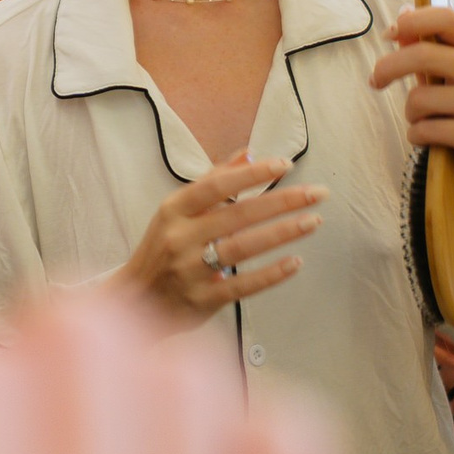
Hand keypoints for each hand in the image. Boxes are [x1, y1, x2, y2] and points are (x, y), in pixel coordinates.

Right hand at [117, 155, 325, 331]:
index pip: (218, 185)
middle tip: (318, 193)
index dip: (253, 174)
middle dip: (283, 201)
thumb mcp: (177, 210)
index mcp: (174, 209)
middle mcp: (180, 237)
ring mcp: (190, 270)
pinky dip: (271, 274)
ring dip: (283, 233)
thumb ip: (213, 181)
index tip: (286, 164)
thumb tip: (247, 153)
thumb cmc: (164, 246)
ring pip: (243, 247)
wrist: (135, 298)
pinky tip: (295, 262)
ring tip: (313, 222)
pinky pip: (242, 285)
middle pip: (238, 214)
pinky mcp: (201, 300)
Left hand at [369, 6, 453, 203]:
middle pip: (424, 54)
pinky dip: (417, 136)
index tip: (389, 34)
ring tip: (422, 121)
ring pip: (420, 98)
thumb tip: (403, 13)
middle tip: (375, 81)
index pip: (448, 18)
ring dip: (410, 113)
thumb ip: (429, 48)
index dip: (413, 20)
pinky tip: (427, 139)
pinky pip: (427, 130)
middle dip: (388, 67)